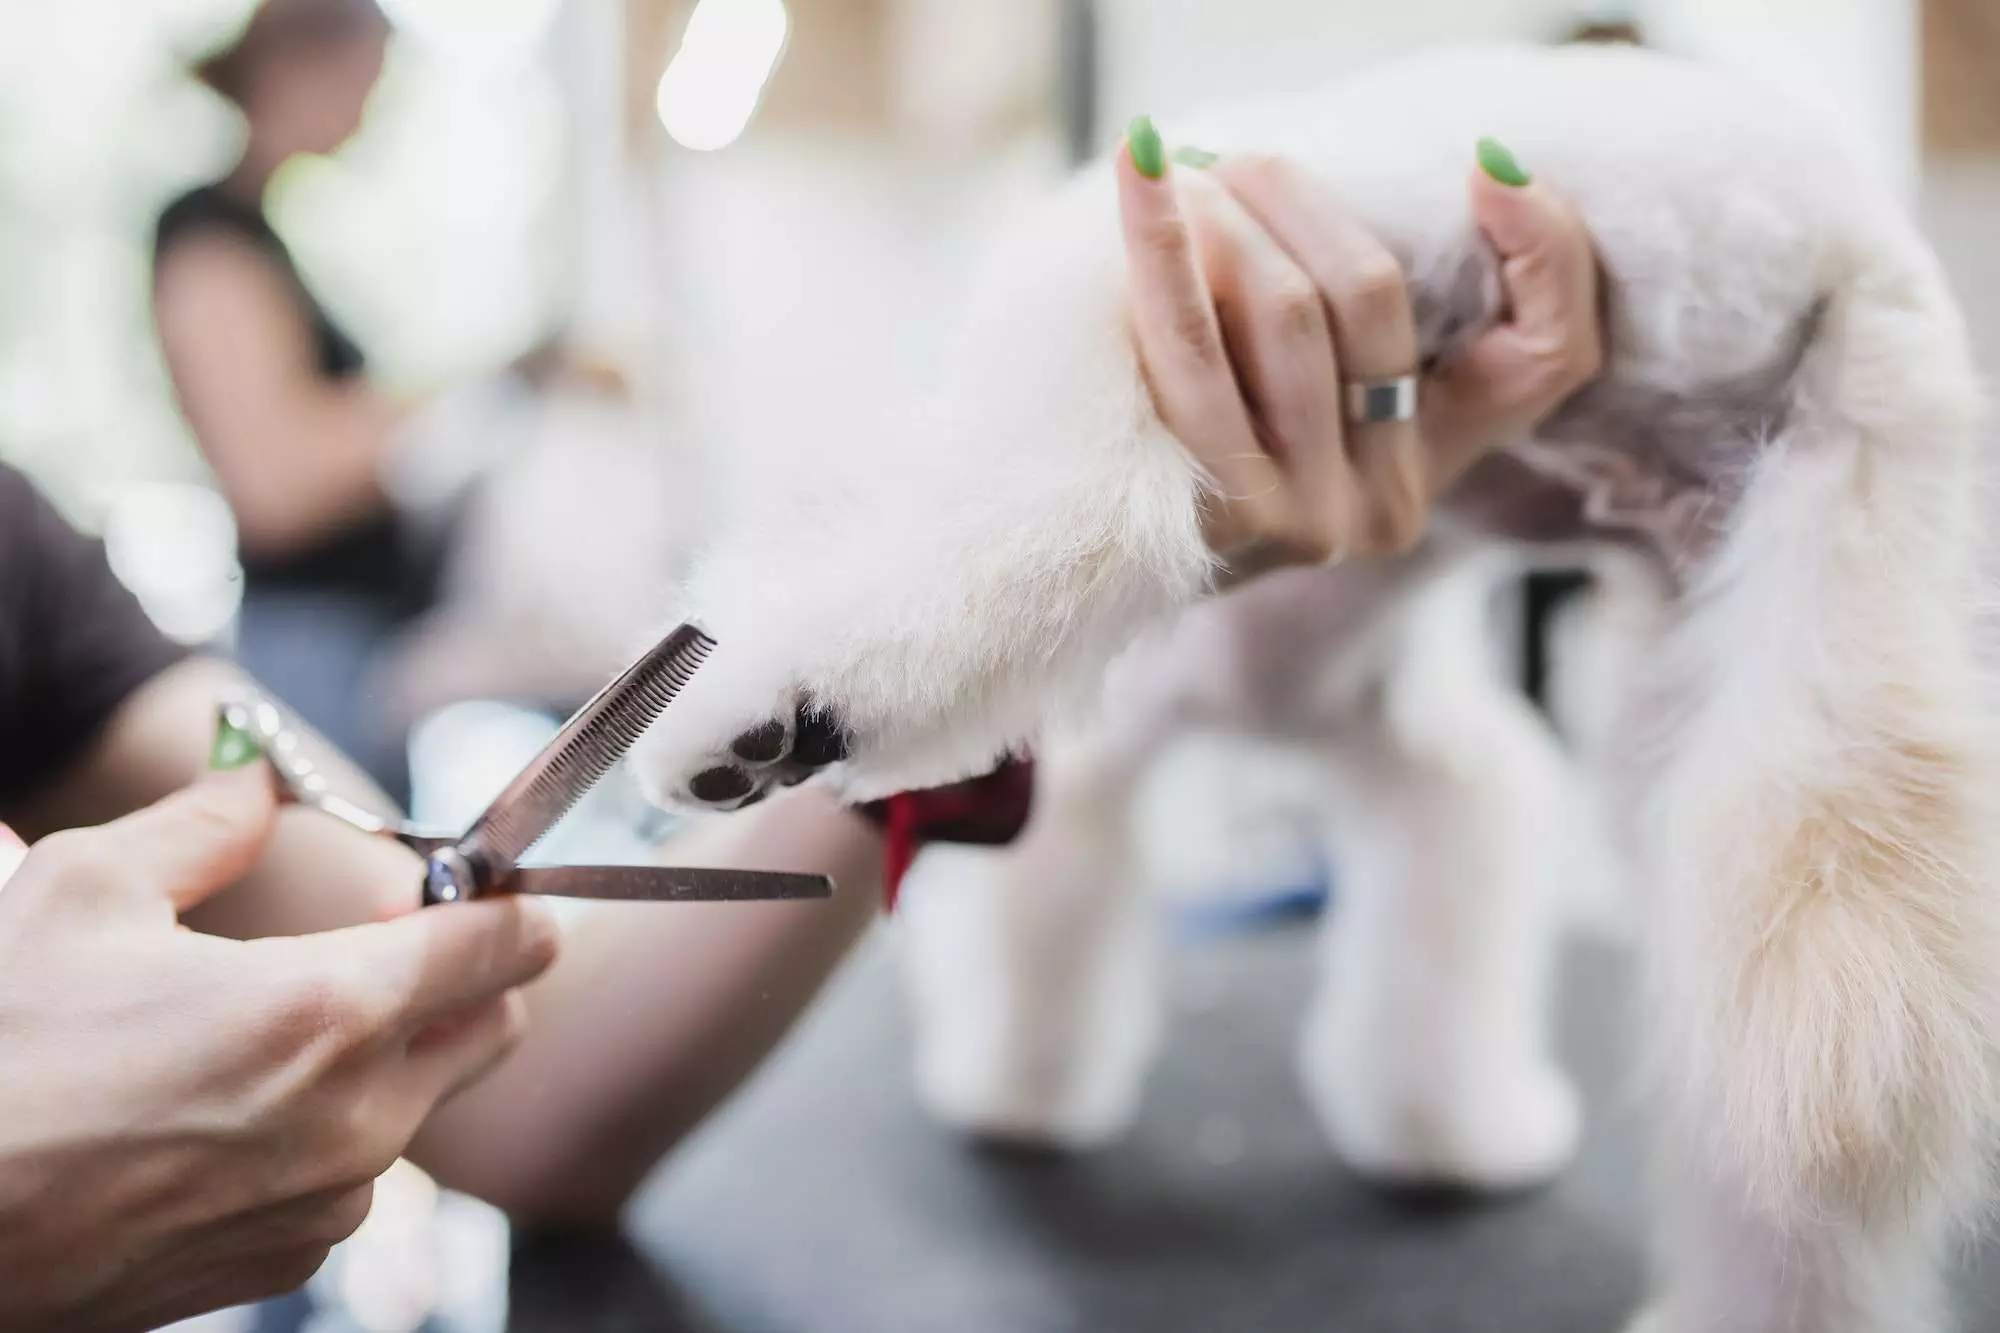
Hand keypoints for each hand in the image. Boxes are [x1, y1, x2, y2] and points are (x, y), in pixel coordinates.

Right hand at [0, 765, 558, 1332]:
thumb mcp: (87, 890)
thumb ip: (208, 823)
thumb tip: (261, 779)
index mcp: (327, 1013)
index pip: (503, 947)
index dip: (501, 903)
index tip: (474, 884)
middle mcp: (356, 1118)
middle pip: (490, 1027)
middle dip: (462, 975)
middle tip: (376, 942)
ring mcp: (329, 1201)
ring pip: (419, 1102)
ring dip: (384, 1057)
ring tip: (263, 1030)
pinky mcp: (289, 1258)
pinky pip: (354, 1174)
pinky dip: (327, 1130)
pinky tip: (227, 1110)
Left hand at [1117, 120, 1600, 574]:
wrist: (1095, 561)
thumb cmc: (1202, 443)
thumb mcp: (1309, 387)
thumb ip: (1367, 306)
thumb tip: (1467, 168)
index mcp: (1435, 465)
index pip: (1549, 359)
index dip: (1544, 250)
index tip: (1487, 164)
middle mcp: (1388, 504)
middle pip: (1370, 299)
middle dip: (1297, 200)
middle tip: (1230, 159)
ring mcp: (1316, 520)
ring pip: (1288, 310)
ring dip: (1226, 216)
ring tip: (1175, 176)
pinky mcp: (1230, 517)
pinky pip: (1193, 347)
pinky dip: (1163, 248)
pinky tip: (1140, 182)